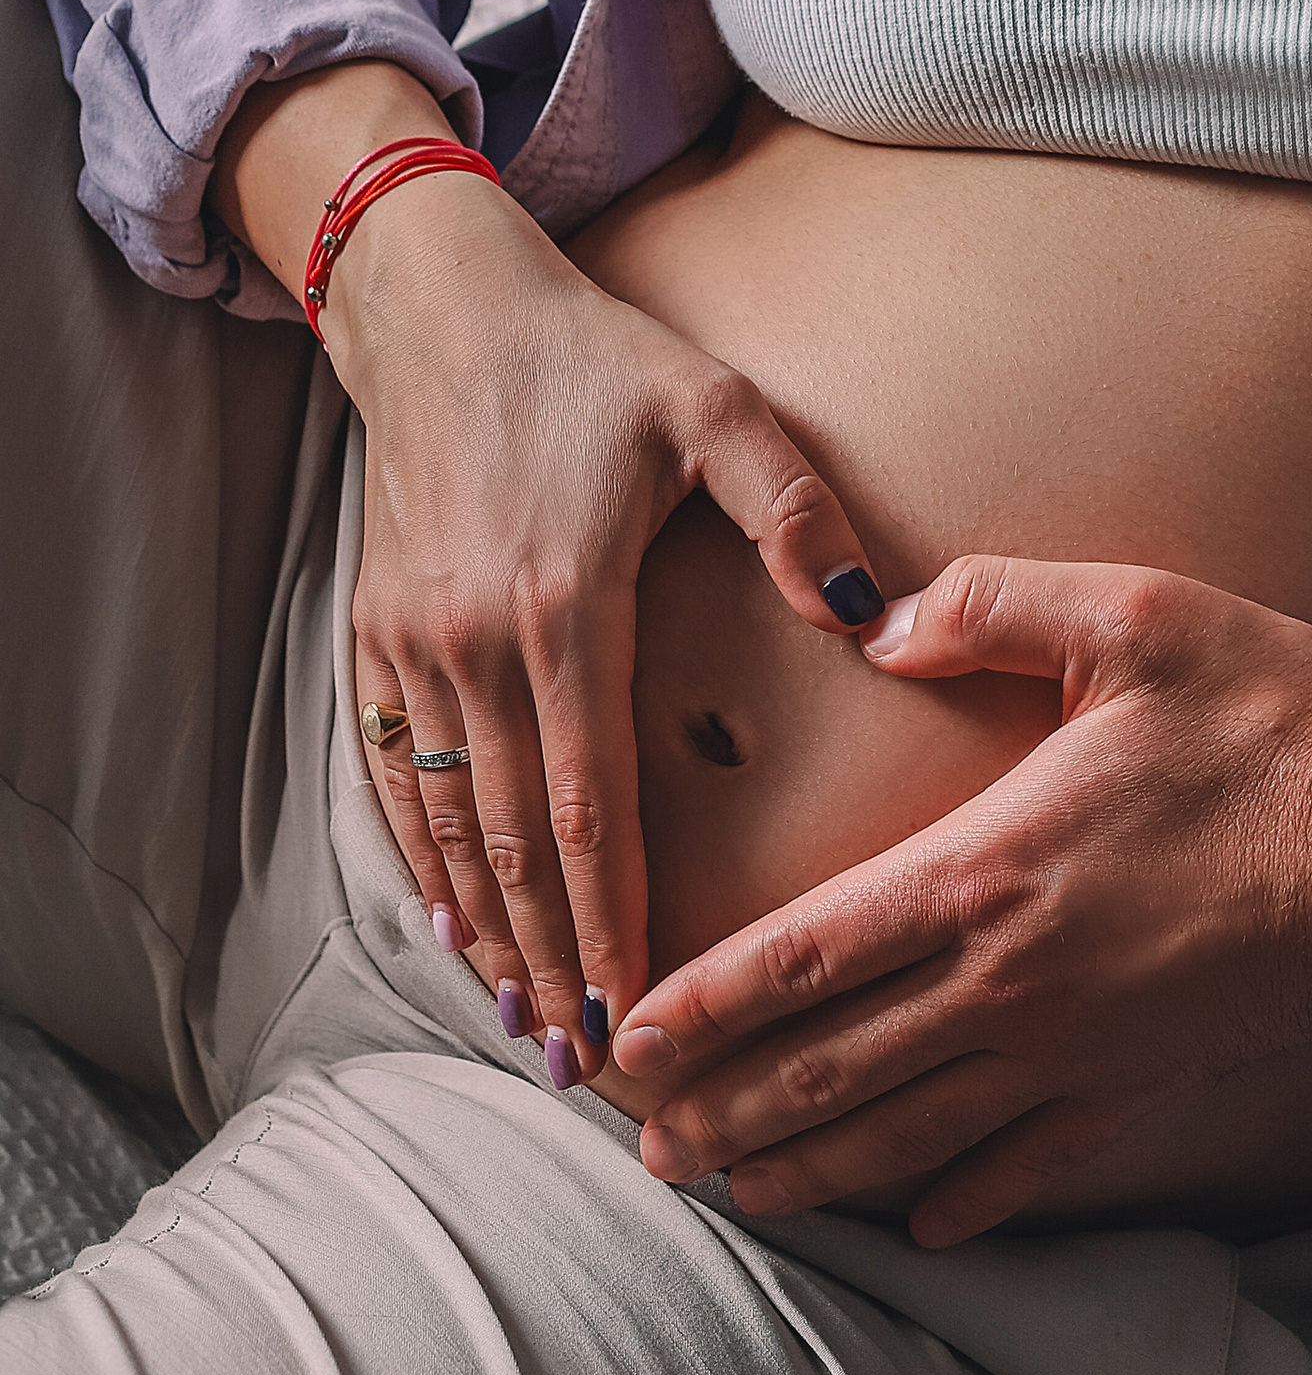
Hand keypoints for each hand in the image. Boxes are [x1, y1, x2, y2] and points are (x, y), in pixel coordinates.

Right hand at [217, 63, 869, 1070]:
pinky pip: (399, 770)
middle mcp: (477, 643)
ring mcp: (416, 642)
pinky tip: (452, 919)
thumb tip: (868, 605)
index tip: (636, 1007)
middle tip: (588, 1065)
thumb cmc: (596, 358)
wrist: (444, 309)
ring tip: (526, 1021)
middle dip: (553, 959)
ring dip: (488, 927)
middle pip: (518, 841)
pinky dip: (424, 856)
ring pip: (453, 821)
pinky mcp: (378, 630)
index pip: (592, 807)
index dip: (612, 920)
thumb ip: (794, 509)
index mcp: (564, 607)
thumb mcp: (715, 409)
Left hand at [612, 559, 1311, 1240]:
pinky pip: (1032, 1166)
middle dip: (725, 1117)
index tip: (626, 1045)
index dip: (700, 1007)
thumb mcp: (1134, 618)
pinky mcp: (1143, 1085)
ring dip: (813, 1174)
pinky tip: (926, 1231)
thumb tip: (885, 620)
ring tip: (739, 1196)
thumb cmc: (1272, 722)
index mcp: (984, 869)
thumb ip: (994, 606)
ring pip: (908, 1137)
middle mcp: (1008, 983)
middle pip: (828, 1072)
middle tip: (647, 1151)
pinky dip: (966, 1206)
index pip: (801, 956)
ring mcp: (1074, 1051)